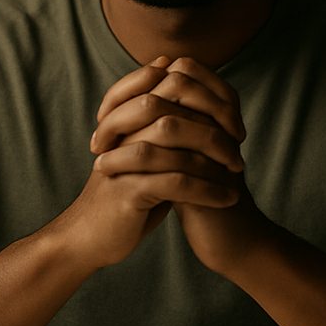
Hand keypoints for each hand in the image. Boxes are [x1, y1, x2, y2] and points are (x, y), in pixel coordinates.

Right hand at [54, 57, 244, 270]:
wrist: (87, 238)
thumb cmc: (124, 197)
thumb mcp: (145, 159)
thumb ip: (167, 132)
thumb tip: (202, 107)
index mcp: (122, 119)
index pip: (164, 87)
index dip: (204, 98)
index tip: (232, 120)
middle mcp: (119, 134)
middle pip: (171, 110)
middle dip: (212, 124)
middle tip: (239, 144)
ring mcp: (122, 161)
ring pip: (176, 146)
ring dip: (215, 159)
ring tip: (238, 173)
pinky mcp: (127, 191)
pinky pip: (177, 183)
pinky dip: (207, 190)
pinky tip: (227, 198)